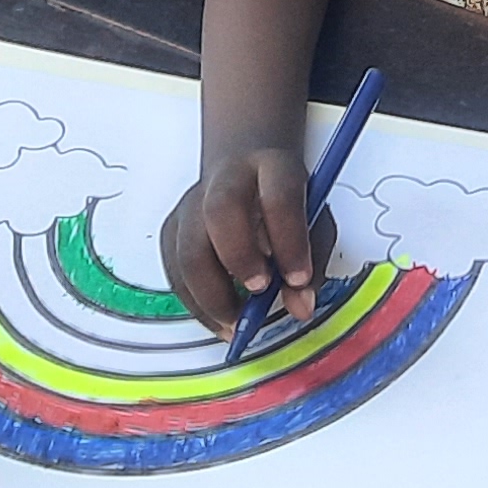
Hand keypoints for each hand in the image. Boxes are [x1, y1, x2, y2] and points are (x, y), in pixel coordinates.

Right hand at [157, 147, 339, 333]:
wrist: (244, 165)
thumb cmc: (282, 199)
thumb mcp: (313, 217)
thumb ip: (312, 259)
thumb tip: (301, 306)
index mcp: (272, 168)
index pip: (279, 197)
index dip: (289, 240)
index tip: (298, 280)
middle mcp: (227, 180)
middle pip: (220, 211)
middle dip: (238, 257)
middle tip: (258, 292)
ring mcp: (193, 203)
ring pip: (188, 248)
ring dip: (211, 294)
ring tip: (237, 323)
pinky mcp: (174, 229)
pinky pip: (175, 271)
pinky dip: (196, 303)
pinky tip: (218, 319)